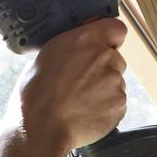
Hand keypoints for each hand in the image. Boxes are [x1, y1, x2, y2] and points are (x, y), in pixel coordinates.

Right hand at [13, 18, 128, 150]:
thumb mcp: (47, 56)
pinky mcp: (120, 104)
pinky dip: (105, 108)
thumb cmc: (36, 94)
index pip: (116, 28)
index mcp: (85, 40)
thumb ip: (72, 48)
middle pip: (115, 59)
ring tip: (79, 101)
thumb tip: (79, 50)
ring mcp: (115, 81)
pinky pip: (116, 103)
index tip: (104, 45)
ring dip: (103, 90)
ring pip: (115, 83)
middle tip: (81, 82)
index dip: (110, 38)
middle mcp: (104, 57)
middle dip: (103, 68)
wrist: (41, 127)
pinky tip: (84, 112)